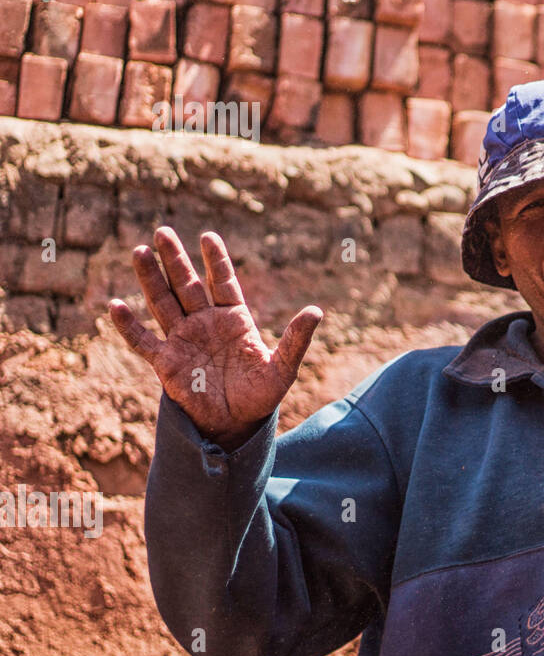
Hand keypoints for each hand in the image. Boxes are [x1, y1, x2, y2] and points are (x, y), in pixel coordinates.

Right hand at [108, 227, 321, 450]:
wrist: (236, 424)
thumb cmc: (261, 395)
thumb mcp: (283, 367)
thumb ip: (296, 339)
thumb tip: (316, 311)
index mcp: (234, 319)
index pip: (222, 282)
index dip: (215, 260)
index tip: (208, 236)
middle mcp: (205, 324)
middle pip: (187, 285)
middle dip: (175, 259)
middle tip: (163, 230)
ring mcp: (183, 340)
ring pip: (163, 303)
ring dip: (150, 278)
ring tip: (139, 251)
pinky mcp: (166, 362)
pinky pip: (143, 341)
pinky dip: (128, 326)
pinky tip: (114, 306)